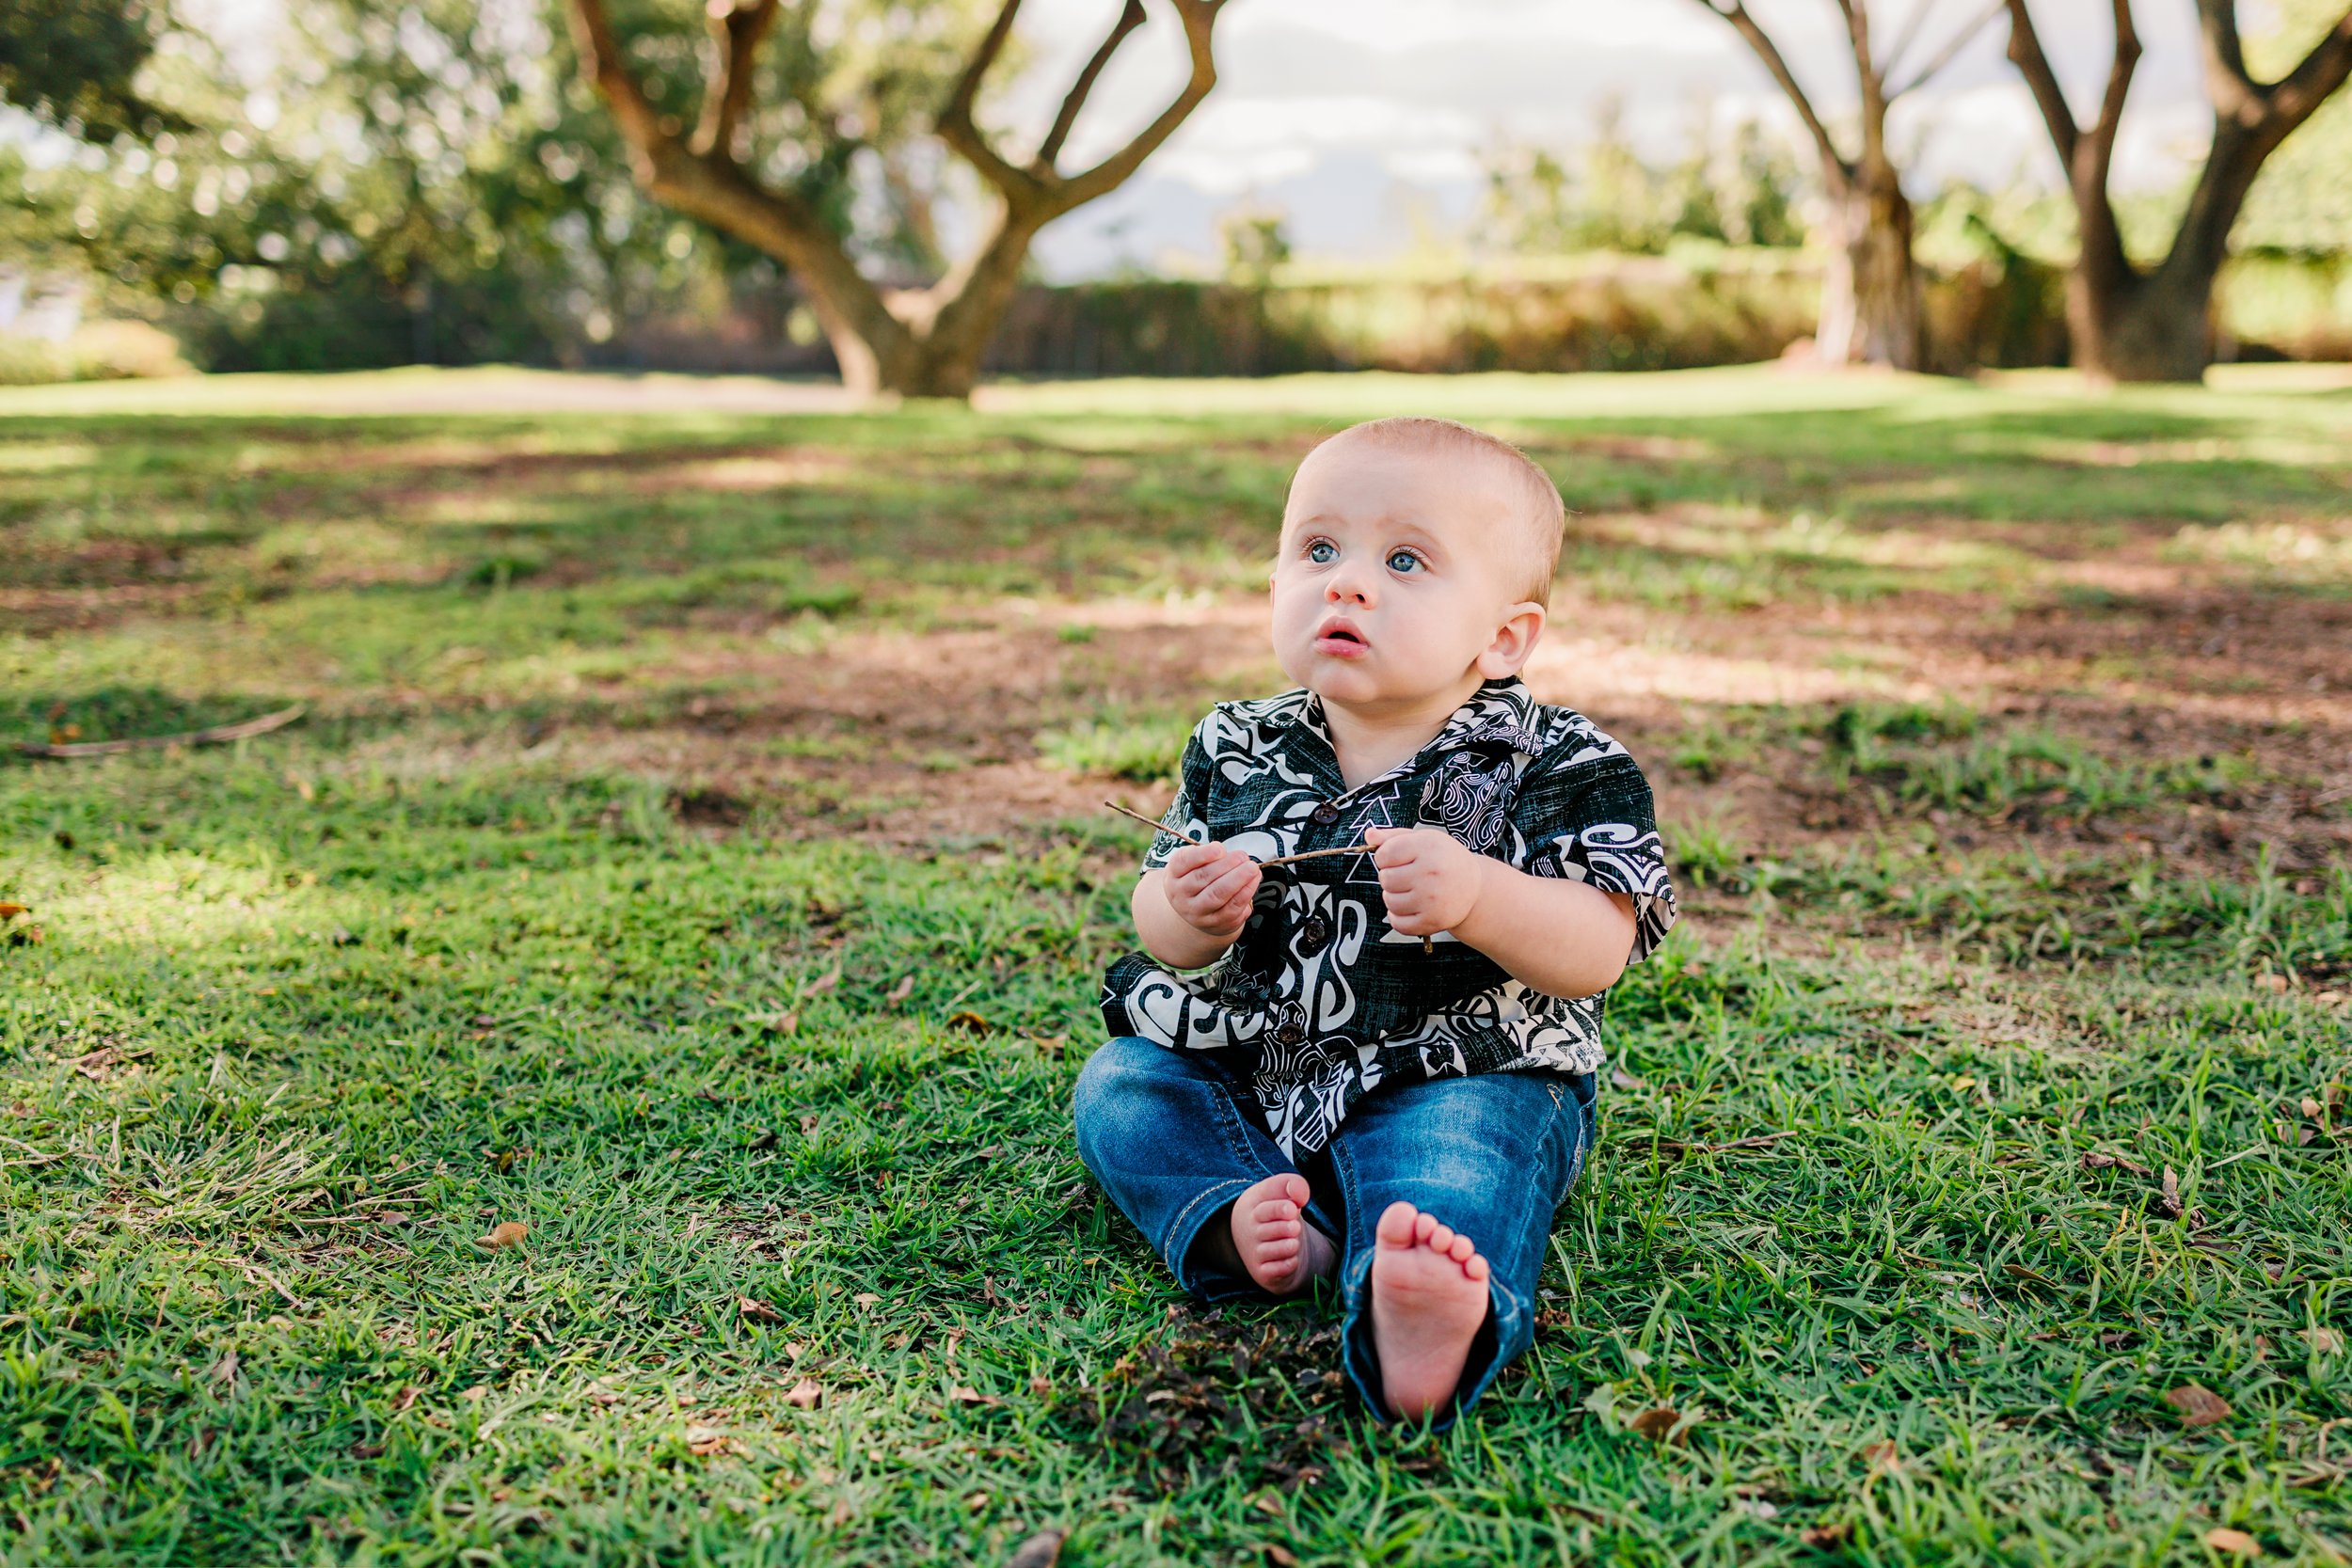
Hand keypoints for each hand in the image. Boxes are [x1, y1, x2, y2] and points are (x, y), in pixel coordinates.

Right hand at [1162, 840, 1261, 943]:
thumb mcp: (1193, 864)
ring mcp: (1196, 912)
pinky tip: (1253, 882)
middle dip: (1226, 865)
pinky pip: (1231, 909)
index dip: (1202, 854)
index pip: (1183, 861)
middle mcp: (1181, 894)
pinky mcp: (1214, 924)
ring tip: (1252, 869)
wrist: (1195, 911)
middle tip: (1243, 857)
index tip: (1220, 849)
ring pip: (1217, 895)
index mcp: (1174, 874)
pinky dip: (1245, 894)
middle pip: (1202, 878)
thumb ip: (1207, 856)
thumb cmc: (1196, 881)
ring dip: (1238, 880)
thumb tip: (1228, 855)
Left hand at [1365, 826, 1488, 937]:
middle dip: (1390, 877)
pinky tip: (1410, 907)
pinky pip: (1397, 923)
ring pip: (1389, 901)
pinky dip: (1398, 917)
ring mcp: (1432, 900)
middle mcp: (1431, 873)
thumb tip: (1368, 835)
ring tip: (1410, 891)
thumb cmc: (1443, 859)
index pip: (1384, 854)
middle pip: (1385, 879)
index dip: (1385, 857)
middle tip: (1407, 876)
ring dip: (1393, 897)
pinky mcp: (1432, 921)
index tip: (1397, 859)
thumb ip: (1393, 836)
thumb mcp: (1423, 839)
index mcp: (1428, 847)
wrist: (1474, 887)